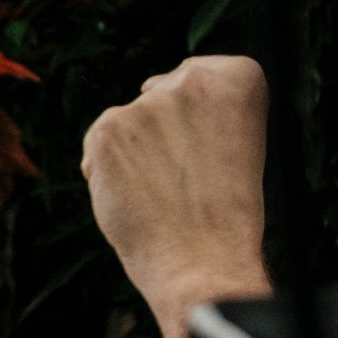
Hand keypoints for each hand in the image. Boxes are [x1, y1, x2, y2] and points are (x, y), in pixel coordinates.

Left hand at [82, 54, 275, 337]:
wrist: (204, 264)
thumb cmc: (227, 214)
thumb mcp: (237, 144)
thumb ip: (204, 110)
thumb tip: (150, 88)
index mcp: (239, 77)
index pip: (205, 73)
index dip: (200, 116)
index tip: (211, 148)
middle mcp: (192, 80)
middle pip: (162, 90)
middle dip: (163, 129)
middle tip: (184, 177)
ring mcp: (146, 104)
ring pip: (129, 119)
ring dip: (135, 151)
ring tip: (161, 193)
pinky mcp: (108, 130)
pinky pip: (98, 141)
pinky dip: (105, 168)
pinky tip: (132, 197)